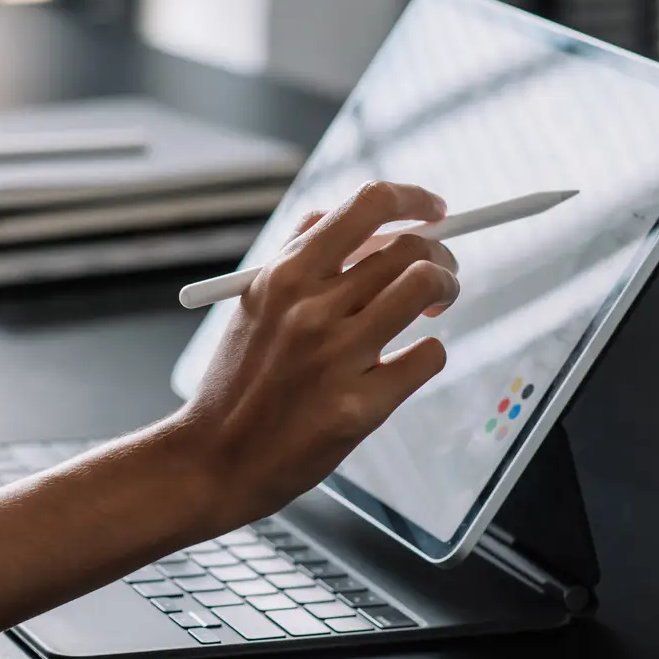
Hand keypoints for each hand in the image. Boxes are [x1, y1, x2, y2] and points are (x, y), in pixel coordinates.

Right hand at [178, 180, 459, 529]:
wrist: (213, 458)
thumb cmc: (237, 382)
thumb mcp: (254, 301)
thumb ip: (301, 256)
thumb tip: (363, 223)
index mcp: (285, 274)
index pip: (368, 206)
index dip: (413, 200)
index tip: (434, 209)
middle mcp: (311, 308)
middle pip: (409, 247)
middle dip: (440, 253)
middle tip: (441, 271)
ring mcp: (336, 357)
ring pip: (426, 286)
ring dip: (445, 288)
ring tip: (436, 305)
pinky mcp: (359, 406)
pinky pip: (427, 355)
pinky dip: (428, 351)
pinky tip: (407, 362)